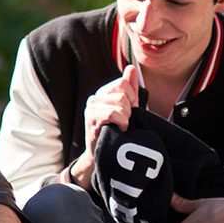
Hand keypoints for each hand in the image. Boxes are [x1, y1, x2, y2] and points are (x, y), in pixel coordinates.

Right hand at [69, 65, 141, 184]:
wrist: (105, 155)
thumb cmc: (118, 132)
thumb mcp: (128, 108)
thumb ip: (130, 88)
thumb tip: (130, 67)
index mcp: (104, 93)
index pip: (123, 83)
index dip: (132, 98)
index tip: (128, 112)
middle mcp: (95, 98)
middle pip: (122, 92)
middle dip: (129, 109)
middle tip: (123, 122)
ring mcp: (91, 108)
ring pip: (120, 102)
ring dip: (125, 118)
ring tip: (120, 127)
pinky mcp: (91, 119)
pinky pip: (113, 113)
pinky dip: (121, 122)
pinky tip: (119, 130)